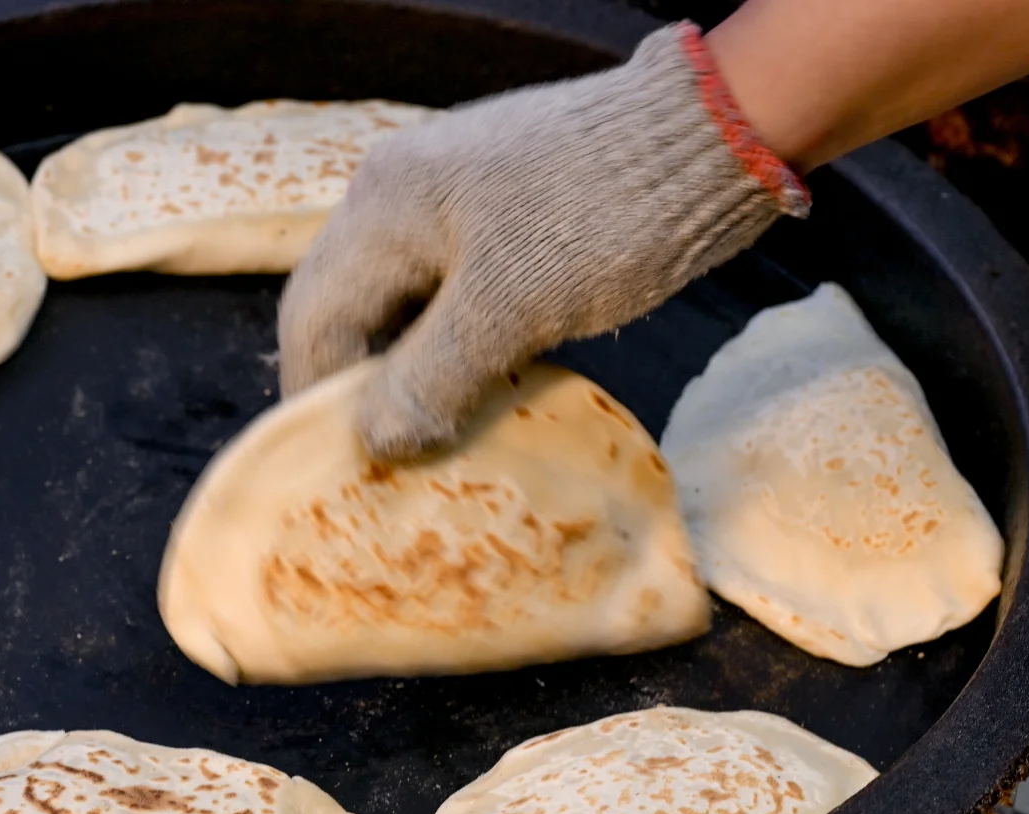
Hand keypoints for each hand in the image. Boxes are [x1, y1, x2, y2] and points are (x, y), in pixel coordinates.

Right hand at [277, 22, 807, 459]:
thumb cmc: (604, 217)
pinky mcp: (502, 215)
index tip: (340, 462)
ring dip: (414, 366)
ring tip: (435, 431)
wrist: (714, 136)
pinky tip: (484, 384)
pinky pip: (452, 289)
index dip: (317, 394)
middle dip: (363, 382)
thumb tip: (375, 441)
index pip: (315, 315)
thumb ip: (431, 376)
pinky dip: (457, 341)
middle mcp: (401, 193)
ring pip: (405, 301)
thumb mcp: (510, 308)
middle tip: (387, 453)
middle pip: (352, 306)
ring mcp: (452, 199)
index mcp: (384, 206)